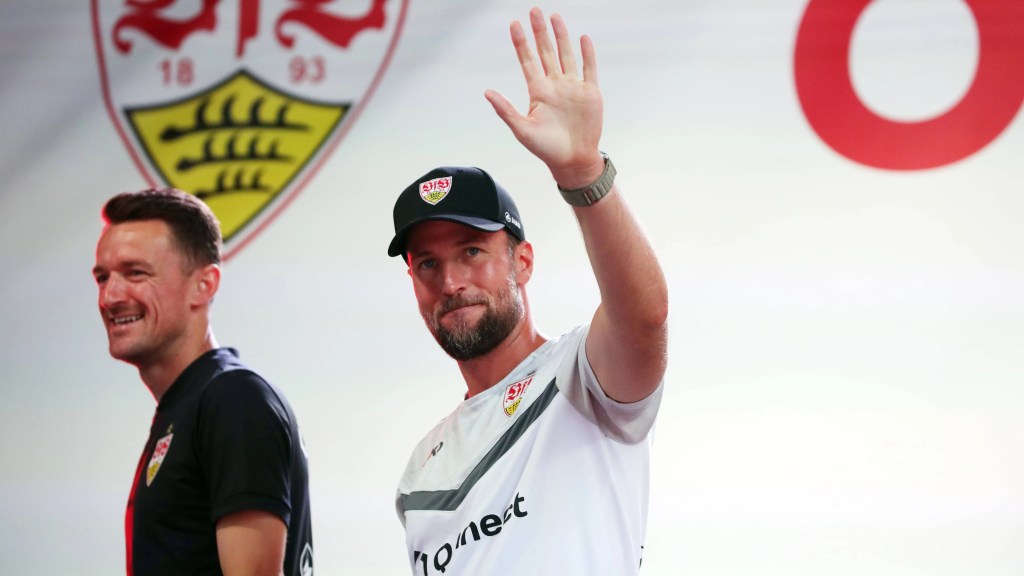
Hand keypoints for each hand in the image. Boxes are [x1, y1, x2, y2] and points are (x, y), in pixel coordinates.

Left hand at [485, 8, 605, 188]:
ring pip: (566, 55)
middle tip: (534, 11)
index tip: (514, 24)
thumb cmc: (546, 149)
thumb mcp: (522, 130)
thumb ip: (505, 110)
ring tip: (555, 17)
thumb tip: (486, 92)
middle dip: (540, 32)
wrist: (574, 160)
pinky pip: (588, 68)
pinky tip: (582, 38)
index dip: (521, 43)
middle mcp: (554, 85)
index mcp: (538, 92)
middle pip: (546, 52)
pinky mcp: (590, 93)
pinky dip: (586, 53)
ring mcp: (573, 87)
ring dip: (561, 36)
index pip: (527, 61)